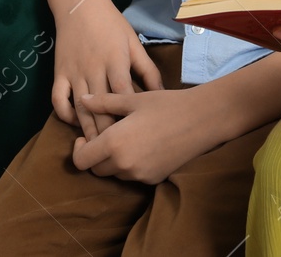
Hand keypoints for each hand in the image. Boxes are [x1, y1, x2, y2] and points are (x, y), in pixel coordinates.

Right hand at [50, 0, 163, 139]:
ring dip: (87, 130)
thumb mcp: (134, 43)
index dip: (128, 118)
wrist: (80, 5)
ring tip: (97, 149)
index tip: (137, 137)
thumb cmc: (112, 24)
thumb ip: (148, 70)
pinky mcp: (58, 73)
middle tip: (118, 153)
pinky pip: (57, 100)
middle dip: (108, 133)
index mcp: (115, 62)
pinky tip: (75, 125)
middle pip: (100, 109)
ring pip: (80, 109)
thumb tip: (162, 93)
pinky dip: (64, 115)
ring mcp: (73, 73)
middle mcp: (93, 70)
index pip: (123, 96)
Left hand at [72, 86, 222, 182]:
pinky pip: (132, 176)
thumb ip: (103, 103)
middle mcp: (123, 164)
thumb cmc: (166, 104)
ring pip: (114, 174)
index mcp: (113, 143)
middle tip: (106, 136)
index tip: (85, 137)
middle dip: (95, 155)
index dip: (78, 149)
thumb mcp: (132, 100)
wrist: (202, 120)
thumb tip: (82, 101)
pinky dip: (131, 165)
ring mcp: (139, 175)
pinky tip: (144, 146)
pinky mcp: (153, 179)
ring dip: (113, 161)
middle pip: (96, 170)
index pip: (81, 160)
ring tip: (127, 139)